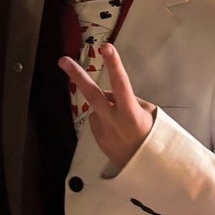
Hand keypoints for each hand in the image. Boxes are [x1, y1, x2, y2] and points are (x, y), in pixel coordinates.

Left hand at [59, 43, 154, 170]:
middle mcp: (113, 120)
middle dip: (76, 75)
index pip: (121, 83)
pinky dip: (106, 121)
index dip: (113, 64)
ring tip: (124, 125)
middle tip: (62, 60)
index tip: (106, 47)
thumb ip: (128, 99)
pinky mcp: (96, 138)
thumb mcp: (149, 113)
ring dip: (106, 109)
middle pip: (92, 94)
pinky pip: (98, 121)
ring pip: (98, 108)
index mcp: (131, 112)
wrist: (148, 168)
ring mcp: (102, 130)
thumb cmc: (152, 135)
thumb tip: (109, 93)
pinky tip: (118, 133)